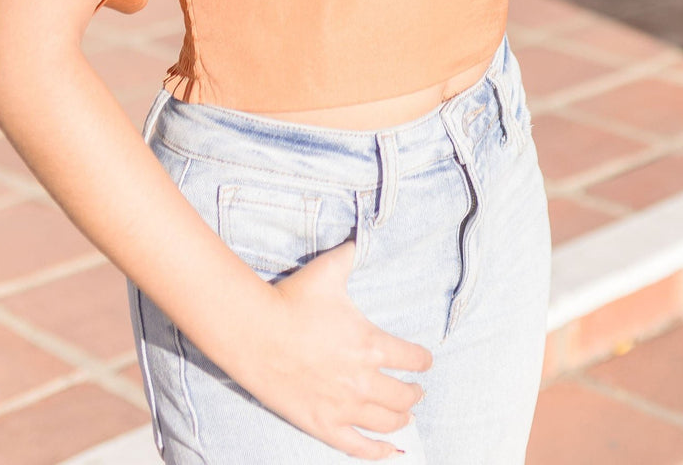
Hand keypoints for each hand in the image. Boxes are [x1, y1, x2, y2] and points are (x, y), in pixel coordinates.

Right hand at [232, 237, 432, 459]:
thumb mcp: (327, 271)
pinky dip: (378, 452)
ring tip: (405, 417)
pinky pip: (359, 447)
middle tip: (416, 391)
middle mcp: (364, 379)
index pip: (412, 359)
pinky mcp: (323, 424)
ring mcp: (344, 406)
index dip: (422, 361)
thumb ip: (349, 254)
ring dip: (401, 420)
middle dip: (414, 393)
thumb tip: (358, 238)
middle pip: (404, 396)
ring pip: (386, 422)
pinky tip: (389, 453)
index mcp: (371, 344)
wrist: (256, 332)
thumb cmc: (293, 300)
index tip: (425, 362)